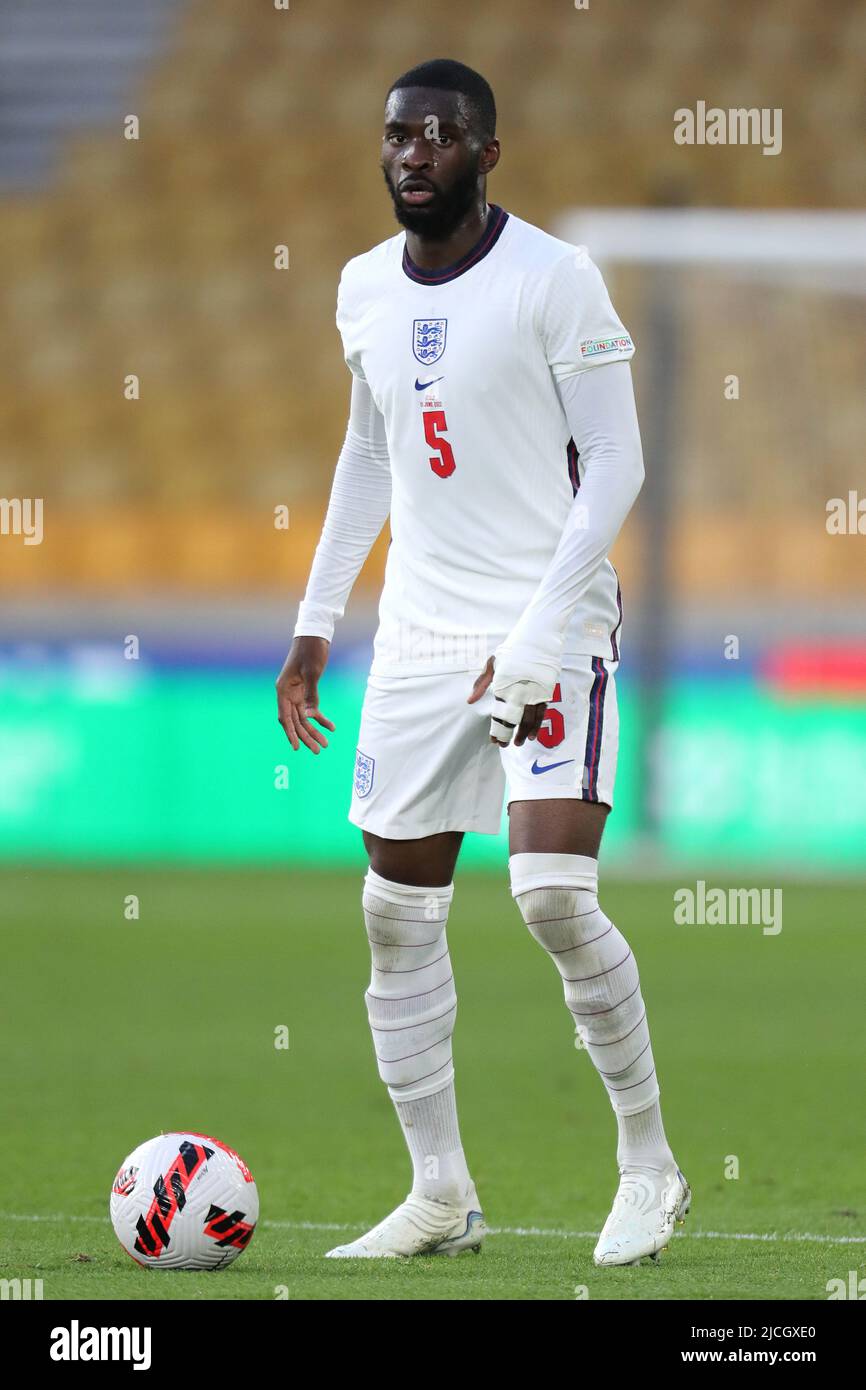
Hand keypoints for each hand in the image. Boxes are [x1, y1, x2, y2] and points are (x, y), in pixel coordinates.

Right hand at [276, 636, 335, 752]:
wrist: (315, 635)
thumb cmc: (310, 651)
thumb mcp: (312, 673)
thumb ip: (311, 695)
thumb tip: (309, 716)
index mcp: (283, 690)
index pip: (285, 717)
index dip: (291, 734)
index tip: (297, 747)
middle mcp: (287, 694)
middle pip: (296, 721)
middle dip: (307, 736)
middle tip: (318, 750)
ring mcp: (296, 693)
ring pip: (304, 718)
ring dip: (314, 731)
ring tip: (325, 744)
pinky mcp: (305, 691)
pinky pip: (311, 709)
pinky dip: (320, 718)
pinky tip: (331, 727)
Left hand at [466, 655, 549, 747]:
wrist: (537, 637)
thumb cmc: (512, 650)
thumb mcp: (492, 663)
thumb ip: (481, 684)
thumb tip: (470, 701)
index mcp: (504, 685)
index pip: (499, 713)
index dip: (496, 729)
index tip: (493, 740)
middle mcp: (519, 691)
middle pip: (514, 719)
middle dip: (509, 735)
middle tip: (505, 745)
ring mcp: (534, 691)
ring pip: (529, 718)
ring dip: (524, 733)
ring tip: (520, 743)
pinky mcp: (546, 690)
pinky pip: (541, 711)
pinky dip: (537, 724)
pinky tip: (533, 734)